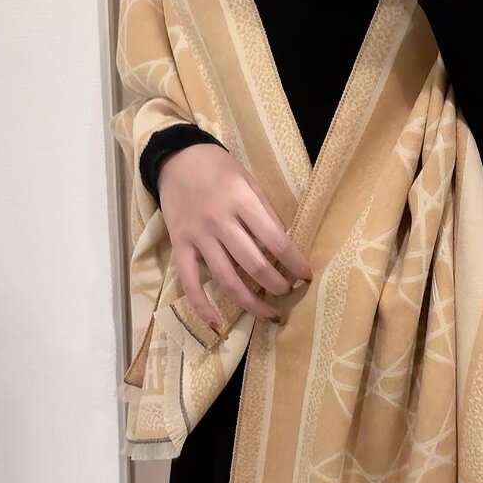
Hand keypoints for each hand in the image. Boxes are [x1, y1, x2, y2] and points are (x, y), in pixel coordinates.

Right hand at [157, 143, 312, 327]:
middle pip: (254, 265)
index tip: (306, 275)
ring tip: (270, 313)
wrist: (176, 157)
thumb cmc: (219, 168)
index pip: (277, 242)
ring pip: (227, 279)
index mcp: (242, 202)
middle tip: (288, 292)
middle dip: (277, 285)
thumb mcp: (249, 181)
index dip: (295, 263)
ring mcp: (198, 236)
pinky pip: (189, 282)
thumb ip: (266, 212)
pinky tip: (217, 324)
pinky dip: (202, 306)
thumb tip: (286, 247)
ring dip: (251, 302)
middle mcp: (220, 222)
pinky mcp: (179, 245)